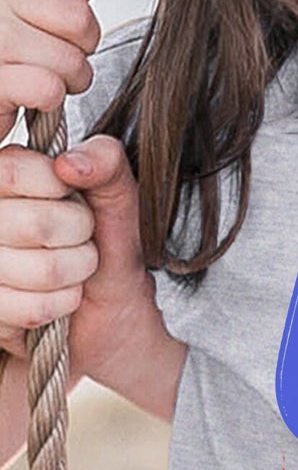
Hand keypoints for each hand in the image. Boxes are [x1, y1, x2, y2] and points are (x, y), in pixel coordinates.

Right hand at [0, 0, 126, 138]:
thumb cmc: (0, 32)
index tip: (61, 3)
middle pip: (80, 18)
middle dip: (80, 45)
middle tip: (54, 49)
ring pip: (71, 60)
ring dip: (67, 78)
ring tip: (40, 72)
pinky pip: (48, 87)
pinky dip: (48, 97)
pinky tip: (29, 91)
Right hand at [0, 133, 168, 386]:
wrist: (108, 307)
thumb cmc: (102, 242)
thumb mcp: (114, 193)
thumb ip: (105, 161)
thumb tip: (70, 165)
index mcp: (1, 181)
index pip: (13, 172)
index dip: (59, 188)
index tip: (70, 195)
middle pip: (37, 224)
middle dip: (79, 234)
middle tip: (78, 236)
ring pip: (44, 270)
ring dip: (77, 271)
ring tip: (72, 266)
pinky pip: (37, 309)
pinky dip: (64, 303)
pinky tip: (60, 294)